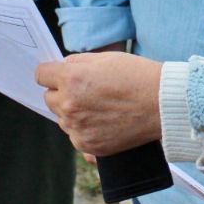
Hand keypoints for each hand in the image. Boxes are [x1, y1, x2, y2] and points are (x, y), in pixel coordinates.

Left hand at [36, 52, 162, 155]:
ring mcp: (77, 127)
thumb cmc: (137, 76)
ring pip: (62, 119)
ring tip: (100, 107)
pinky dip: (85, 130)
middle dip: (63, 93)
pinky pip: (75, 136)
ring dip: (73, 113)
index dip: (51, 73)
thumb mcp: (105, 57)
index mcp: (71, 78)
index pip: (41, 75)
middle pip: (49, 98)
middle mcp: (69, 104)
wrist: (162, 105)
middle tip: (87, 92)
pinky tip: (104, 122)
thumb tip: (63, 68)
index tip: (59, 76)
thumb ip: (78, 62)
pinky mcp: (87, 145)